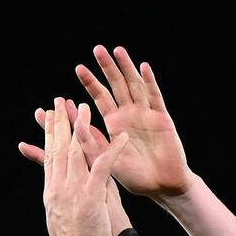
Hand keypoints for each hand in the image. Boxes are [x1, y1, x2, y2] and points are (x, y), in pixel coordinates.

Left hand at [18, 46, 190, 199]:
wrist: (161, 186)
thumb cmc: (135, 177)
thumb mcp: (107, 160)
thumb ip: (91, 142)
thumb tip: (73, 125)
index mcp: (115, 124)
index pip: (100, 98)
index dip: (90, 83)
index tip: (79, 68)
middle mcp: (129, 115)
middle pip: (117, 85)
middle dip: (107, 68)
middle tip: (97, 49)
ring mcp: (146, 114)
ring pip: (135, 85)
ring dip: (126, 68)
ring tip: (118, 51)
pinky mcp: (162, 118)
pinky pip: (155, 96)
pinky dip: (149, 82)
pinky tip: (143, 67)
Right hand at [40, 97, 128, 235]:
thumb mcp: (57, 220)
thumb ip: (59, 203)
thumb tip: (56, 195)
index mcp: (51, 192)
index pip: (48, 157)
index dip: (48, 135)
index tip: (49, 118)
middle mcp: (59, 186)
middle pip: (58, 148)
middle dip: (59, 122)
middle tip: (59, 101)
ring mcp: (74, 189)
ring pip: (76, 151)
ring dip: (81, 126)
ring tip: (84, 106)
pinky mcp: (92, 194)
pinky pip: (103, 166)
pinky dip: (113, 149)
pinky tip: (121, 135)